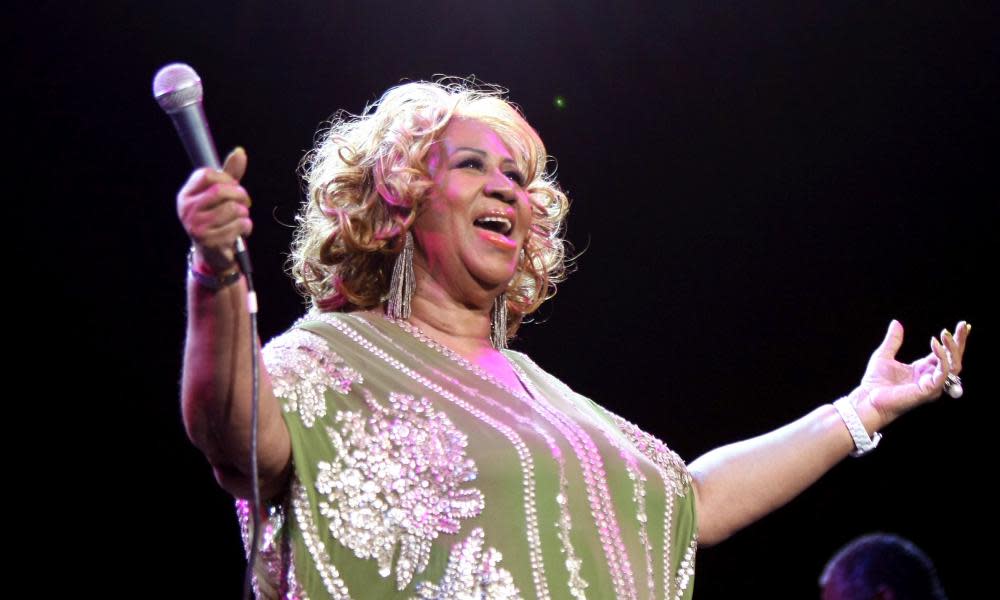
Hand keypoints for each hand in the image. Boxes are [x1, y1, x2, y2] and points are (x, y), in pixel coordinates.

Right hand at [177, 147, 251, 272]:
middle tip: (245, 203)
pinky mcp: (209, 241)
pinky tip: (241, 232)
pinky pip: (239, 225)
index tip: (234, 186)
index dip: (227, 178)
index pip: (207, 175)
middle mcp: (187, 209)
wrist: (214, 253)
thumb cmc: (219, 219)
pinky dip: (247, 227)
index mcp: (186, 195)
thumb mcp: (222, 196)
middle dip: (241, 195)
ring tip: (240, 219)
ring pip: (233, 209)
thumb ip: (230, 174)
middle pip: (221, 191)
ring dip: (244, 213)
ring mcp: (196, 226)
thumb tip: (240, 152)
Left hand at [857, 319, 969, 426]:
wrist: (867, 398)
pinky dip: (941, 357)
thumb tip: (896, 323)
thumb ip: (893, 340)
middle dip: (960, 342)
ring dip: (952, 348)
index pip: (944, 354)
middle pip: (954, 359)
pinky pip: (942, 373)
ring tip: (945, 333)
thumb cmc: (875, 382)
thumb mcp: (884, 355)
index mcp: (923, 370)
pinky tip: (935, 344)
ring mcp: (932, 385)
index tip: (961, 326)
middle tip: (962, 325)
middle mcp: (930, 378)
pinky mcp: (929, 390)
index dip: (953, 341)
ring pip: (953, 366)